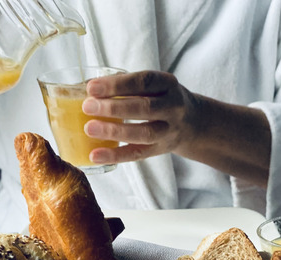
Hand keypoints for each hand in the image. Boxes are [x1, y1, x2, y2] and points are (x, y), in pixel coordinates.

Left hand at [82, 71, 202, 163]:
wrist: (194, 123)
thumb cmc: (162, 98)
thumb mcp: (154, 85)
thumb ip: (127, 85)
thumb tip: (86, 89)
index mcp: (168, 84)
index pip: (144, 82)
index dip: (118, 84)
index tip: (92, 87)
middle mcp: (173, 107)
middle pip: (144, 108)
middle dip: (114, 107)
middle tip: (87, 107)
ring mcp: (169, 131)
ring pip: (143, 133)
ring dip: (114, 131)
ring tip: (89, 128)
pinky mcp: (160, 150)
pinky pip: (138, 154)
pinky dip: (115, 155)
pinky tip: (95, 155)